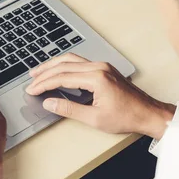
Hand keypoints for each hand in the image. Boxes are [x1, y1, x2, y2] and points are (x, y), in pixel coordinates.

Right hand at [25, 54, 174, 138]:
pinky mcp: (104, 69)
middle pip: (64, 65)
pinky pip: (80, 62)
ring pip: (71, 60)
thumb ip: (68, 109)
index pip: (61, 77)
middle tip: (31, 81)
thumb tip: (49, 103)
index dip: (44, 84)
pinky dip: (65, 65)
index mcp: (96, 78)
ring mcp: (102, 66)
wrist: (147, 113)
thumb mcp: (94, 119)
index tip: (32, 90)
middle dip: (44, 73)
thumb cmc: (126, 117)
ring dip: (53, 65)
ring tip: (39, 72)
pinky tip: (58, 70)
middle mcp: (99, 67)